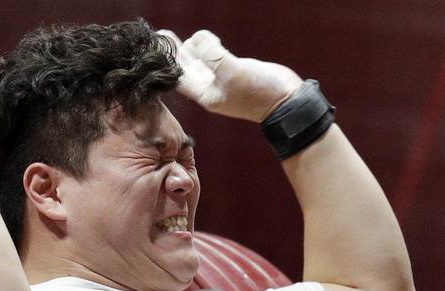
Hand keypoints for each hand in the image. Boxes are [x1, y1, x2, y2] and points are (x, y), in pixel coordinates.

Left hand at [159, 29, 303, 121]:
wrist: (288, 101)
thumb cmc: (260, 93)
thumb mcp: (233, 72)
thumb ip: (213, 56)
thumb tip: (197, 38)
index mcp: (204, 93)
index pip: (177, 76)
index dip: (166, 60)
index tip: (156, 45)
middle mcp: (209, 87)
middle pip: (184, 68)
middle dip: (172, 52)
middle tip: (160, 35)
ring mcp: (221, 79)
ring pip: (197, 62)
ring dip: (186, 49)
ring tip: (171, 37)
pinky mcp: (233, 71)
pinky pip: (213, 59)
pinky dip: (205, 48)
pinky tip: (201, 40)